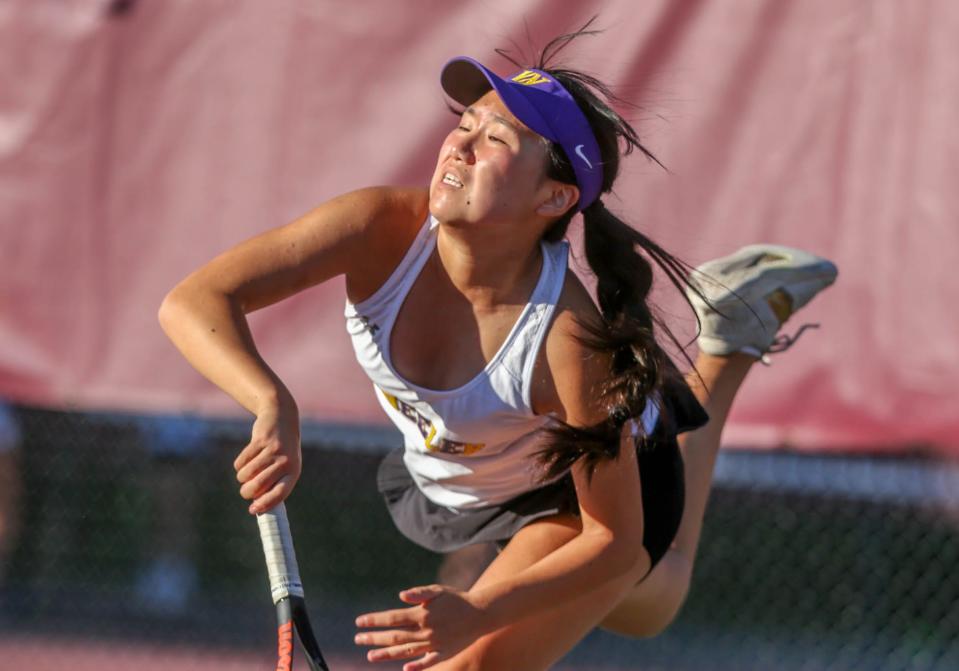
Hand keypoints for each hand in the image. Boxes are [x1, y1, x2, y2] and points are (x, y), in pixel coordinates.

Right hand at [233, 399, 300, 513]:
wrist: (282, 418)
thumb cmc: (281, 451)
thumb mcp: (285, 466)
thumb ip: (274, 484)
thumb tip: (257, 507)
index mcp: (293, 472)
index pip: (280, 493)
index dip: (265, 504)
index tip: (252, 510)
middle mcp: (285, 462)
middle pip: (258, 486)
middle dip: (247, 492)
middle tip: (245, 491)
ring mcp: (273, 450)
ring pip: (247, 474)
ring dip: (242, 477)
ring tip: (247, 472)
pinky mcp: (260, 440)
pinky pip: (241, 461)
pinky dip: (239, 464)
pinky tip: (246, 459)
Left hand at [354, 584, 490, 669]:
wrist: (481, 613)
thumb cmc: (457, 599)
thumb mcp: (438, 591)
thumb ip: (419, 594)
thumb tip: (400, 596)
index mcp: (422, 614)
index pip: (393, 618)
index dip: (375, 621)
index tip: (359, 622)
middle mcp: (426, 630)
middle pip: (395, 636)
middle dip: (374, 638)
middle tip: (357, 639)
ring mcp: (434, 644)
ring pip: (406, 651)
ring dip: (386, 654)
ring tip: (370, 655)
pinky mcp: (444, 653)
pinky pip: (427, 662)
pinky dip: (416, 666)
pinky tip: (404, 669)